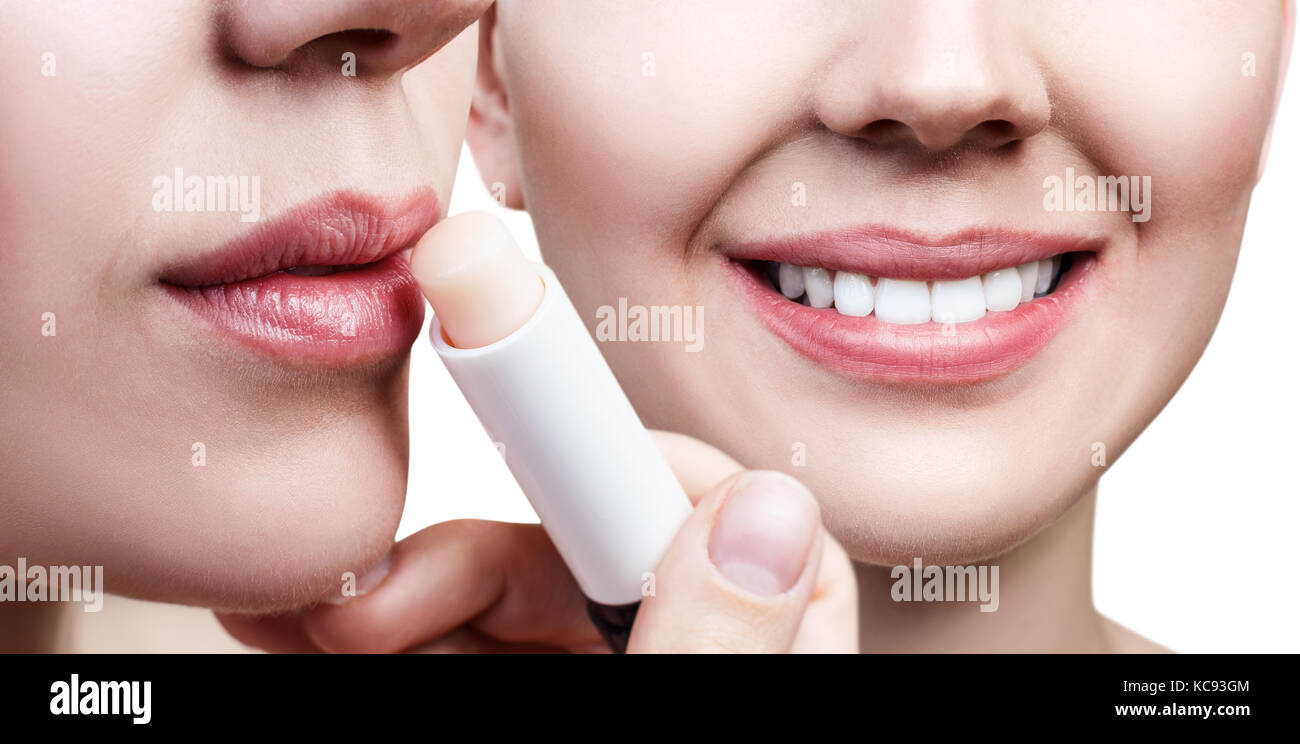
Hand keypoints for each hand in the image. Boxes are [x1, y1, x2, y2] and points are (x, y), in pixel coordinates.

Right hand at [218, 431, 856, 652]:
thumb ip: (725, 658)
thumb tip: (765, 512)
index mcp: (754, 672)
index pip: (716, 521)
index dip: (617, 459)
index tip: (515, 411)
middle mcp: (679, 669)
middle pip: (575, 565)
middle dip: (455, 559)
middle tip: (349, 590)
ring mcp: (603, 691)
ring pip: (499, 613)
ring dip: (395, 594)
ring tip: (296, 608)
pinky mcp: (543, 716)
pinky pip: (458, 660)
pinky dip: (386, 640)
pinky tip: (313, 632)